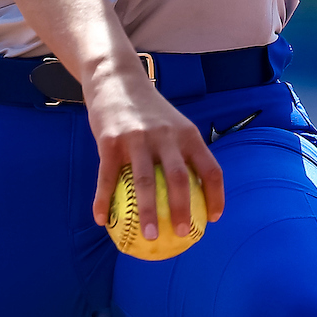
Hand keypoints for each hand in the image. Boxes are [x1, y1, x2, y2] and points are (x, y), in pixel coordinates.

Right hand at [84, 60, 223, 241]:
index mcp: (187, 134)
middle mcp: (165, 135)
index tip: (212, 220)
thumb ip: (183, 153)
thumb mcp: (173, 124)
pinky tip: (101, 220)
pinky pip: (108, 177)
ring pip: (144, 180)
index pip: (210, 168)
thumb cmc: (148, 111)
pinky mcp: (110, 140)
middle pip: (179, 177)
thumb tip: (193, 196)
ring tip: (148, 237)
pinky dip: (103, 201)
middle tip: (181, 235)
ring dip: (147, 212)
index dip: (215, 196)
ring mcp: (137, 137)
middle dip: (183, 210)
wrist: (116, 79)